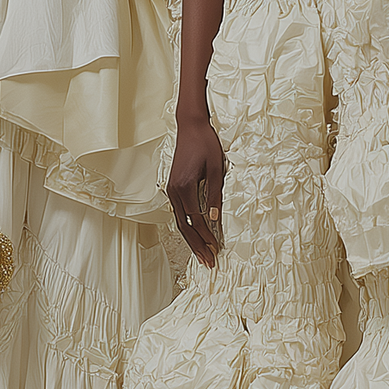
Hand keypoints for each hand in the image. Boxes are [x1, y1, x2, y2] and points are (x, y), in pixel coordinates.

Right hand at [168, 115, 226, 267]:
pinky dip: (187, 226)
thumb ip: (214, 195)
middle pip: (184, 226)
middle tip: (208, 262)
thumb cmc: (205, 144)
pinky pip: (179, 212)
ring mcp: (171, 189)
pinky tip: (196, 235)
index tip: (216, 250)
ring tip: (202, 254)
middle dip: (196, 246)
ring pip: (180, 221)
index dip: (206, 236)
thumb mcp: (217, 168)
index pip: (196, 220)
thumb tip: (214, 219)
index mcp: (184, 187)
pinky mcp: (173, 187)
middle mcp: (174, 191)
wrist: (191, 126)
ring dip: (191, 239)